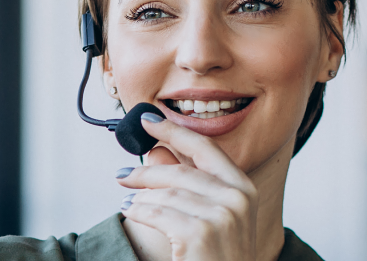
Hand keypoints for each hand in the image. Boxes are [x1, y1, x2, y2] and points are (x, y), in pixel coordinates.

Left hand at [117, 112, 258, 260]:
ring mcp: (222, 216)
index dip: (174, 130)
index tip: (148, 120)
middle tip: (122, 172)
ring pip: (166, 192)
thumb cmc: (217, 256)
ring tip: (129, 202)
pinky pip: (157, 212)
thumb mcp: (211, 216)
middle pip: (181, 170)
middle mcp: (238, 198)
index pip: (205, 149)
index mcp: (244, 188)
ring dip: (141, 197)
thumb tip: (157, 152)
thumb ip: (188, 184)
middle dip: (146, 170)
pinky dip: (139, 210)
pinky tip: (131, 211)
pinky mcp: (199, 233)